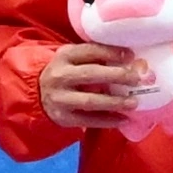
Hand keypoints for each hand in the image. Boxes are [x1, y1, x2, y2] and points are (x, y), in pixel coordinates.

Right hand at [35, 44, 159, 133]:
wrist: (37, 93)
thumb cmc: (65, 72)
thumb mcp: (72, 58)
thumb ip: (93, 57)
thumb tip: (129, 60)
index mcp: (64, 56)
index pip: (89, 51)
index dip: (111, 52)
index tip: (131, 56)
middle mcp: (59, 76)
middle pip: (90, 74)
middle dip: (116, 76)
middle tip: (136, 79)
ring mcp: (60, 99)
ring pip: (90, 100)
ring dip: (114, 102)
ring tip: (133, 103)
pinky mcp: (63, 117)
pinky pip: (88, 120)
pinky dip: (107, 121)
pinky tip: (123, 119)